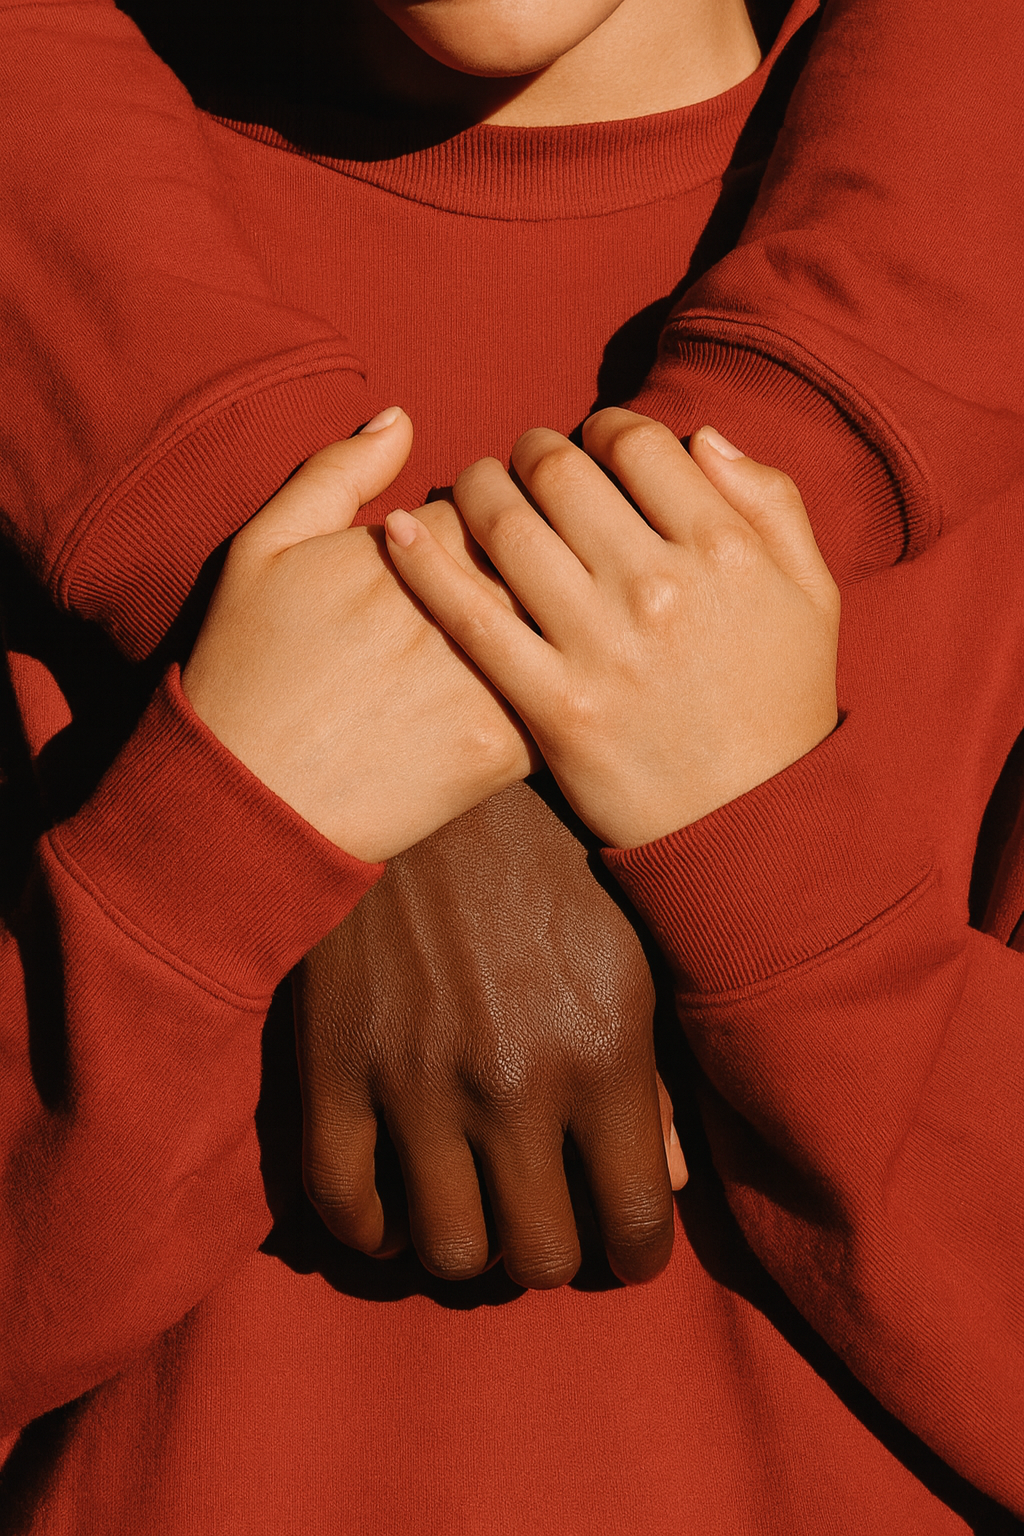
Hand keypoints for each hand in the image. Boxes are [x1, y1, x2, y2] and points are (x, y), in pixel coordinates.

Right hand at [182, 409, 537, 860]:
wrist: (250, 801)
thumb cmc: (248, 669)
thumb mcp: (263, 548)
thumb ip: (337, 472)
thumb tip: (403, 417)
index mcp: (406, 553)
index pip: (495, 494)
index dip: (497, 500)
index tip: (488, 518)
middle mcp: (459, 613)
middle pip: (545, 550)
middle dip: (547, 549)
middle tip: (534, 563)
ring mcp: (488, 684)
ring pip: (570, 617)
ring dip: (571, 609)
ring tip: (551, 613)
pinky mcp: (504, 750)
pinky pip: (575, 694)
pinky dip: (579, 679)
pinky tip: (568, 674)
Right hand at [294, 780, 686, 1290]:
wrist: (426, 761)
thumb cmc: (548, 845)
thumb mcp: (630, 939)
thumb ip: (658, 1068)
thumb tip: (669, 1181)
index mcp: (605, 1048)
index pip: (635, 1227)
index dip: (633, 1256)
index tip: (621, 1243)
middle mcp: (513, 1081)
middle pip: (537, 1256)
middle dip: (550, 1252)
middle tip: (544, 1217)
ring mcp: (415, 1077)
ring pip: (444, 1251)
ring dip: (464, 1248)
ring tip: (472, 1211)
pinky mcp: (333, 1059)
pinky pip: (339, 1201)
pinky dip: (370, 1229)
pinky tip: (393, 1207)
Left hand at [383, 409, 839, 848]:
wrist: (757, 823)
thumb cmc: (784, 702)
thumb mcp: (813, 594)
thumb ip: (770, 502)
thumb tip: (704, 437)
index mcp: (723, 548)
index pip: (637, 443)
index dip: (604, 428)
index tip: (592, 443)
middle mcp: (658, 585)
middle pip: (561, 472)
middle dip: (533, 450)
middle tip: (523, 461)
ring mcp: (599, 646)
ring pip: (506, 527)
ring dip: (476, 488)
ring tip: (473, 489)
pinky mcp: (552, 705)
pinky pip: (472, 619)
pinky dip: (425, 566)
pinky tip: (396, 533)